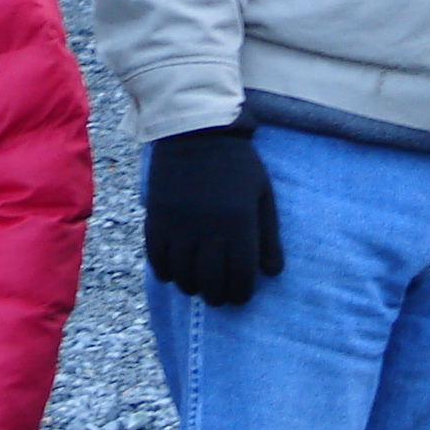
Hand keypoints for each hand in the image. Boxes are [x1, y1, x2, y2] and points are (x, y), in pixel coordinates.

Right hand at [144, 122, 282, 306]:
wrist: (195, 132)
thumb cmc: (237, 164)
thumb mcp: (262, 195)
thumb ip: (268, 236)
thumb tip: (273, 273)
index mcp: (239, 225)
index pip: (240, 278)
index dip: (241, 294)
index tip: (241, 296)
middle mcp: (208, 231)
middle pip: (211, 284)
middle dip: (218, 296)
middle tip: (220, 295)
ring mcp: (179, 227)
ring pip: (183, 277)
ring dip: (192, 287)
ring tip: (198, 284)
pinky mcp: (156, 221)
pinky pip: (157, 261)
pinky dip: (166, 273)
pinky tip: (175, 271)